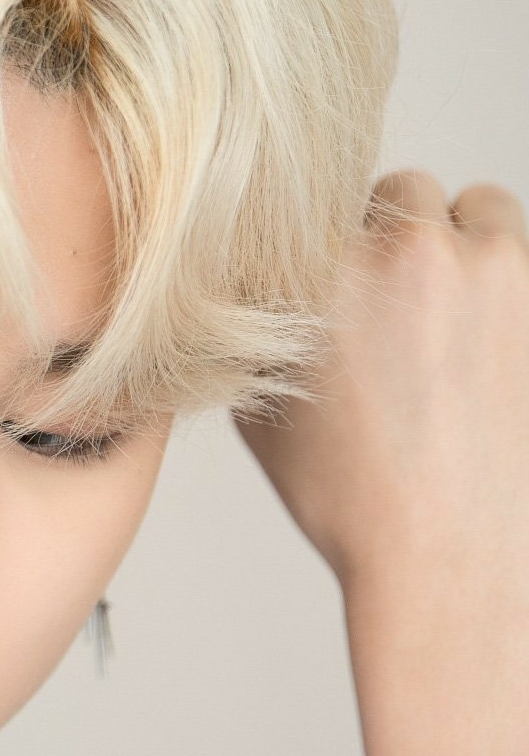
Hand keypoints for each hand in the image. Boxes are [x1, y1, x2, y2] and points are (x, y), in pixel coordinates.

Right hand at [234, 170, 528, 755]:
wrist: (455, 560)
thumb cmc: (356, 499)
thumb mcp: (264, 410)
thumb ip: (257, 330)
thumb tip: (255, 286)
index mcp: (317, 276)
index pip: (316, 206)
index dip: (327, 247)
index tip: (338, 287)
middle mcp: (405, 251)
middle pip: (399, 194)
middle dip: (398, 240)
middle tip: (398, 311)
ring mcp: (494, 264)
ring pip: (481, 207)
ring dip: (469, 247)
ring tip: (458, 327)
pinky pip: (528, 253)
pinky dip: (515, 287)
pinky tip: (497, 352)